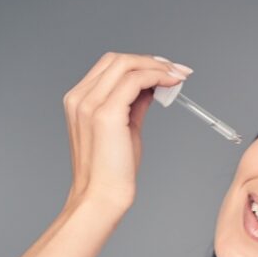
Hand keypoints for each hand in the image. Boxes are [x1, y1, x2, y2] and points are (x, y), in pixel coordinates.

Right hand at [61, 51, 191, 216]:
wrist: (102, 197)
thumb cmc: (112, 171)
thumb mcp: (125, 128)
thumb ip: (133, 104)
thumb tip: (151, 87)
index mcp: (79, 101)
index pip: (110, 67)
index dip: (140, 63)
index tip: (165, 70)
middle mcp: (80, 98)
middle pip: (117, 60)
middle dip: (151, 60)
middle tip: (177, 70)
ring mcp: (90, 104)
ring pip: (126, 64)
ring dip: (157, 66)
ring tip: (178, 76)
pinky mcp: (106, 113)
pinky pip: (135, 80)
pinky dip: (157, 76)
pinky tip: (171, 83)